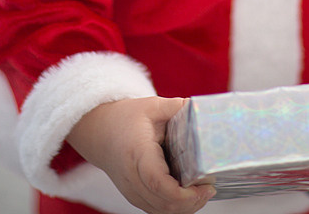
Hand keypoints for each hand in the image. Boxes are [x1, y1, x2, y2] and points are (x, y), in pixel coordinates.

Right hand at [67, 97, 214, 213]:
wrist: (98, 132)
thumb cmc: (125, 118)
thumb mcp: (152, 106)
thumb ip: (178, 107)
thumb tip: (204, 108)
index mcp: (138, 152)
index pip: (157, 182)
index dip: (182, 192)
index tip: (204, 186)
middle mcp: (131, 177)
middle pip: (162, 203)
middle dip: (191, 202)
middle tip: (209, 189)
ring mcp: (131, 190)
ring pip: (160, 211)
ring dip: (185, 208)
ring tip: (202, 193)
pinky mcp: (134, 196)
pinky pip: (156, 210)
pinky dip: (175, 208)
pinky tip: (189, 197)